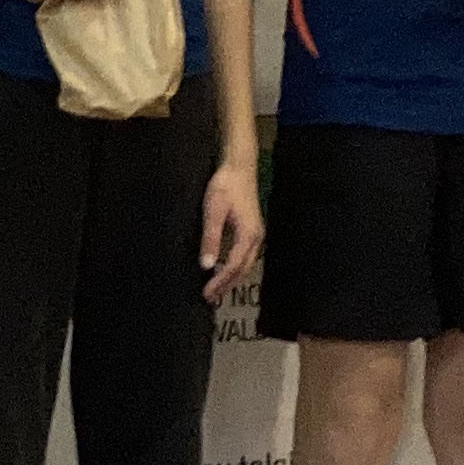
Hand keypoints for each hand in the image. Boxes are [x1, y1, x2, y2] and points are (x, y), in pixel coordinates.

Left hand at [199, 159, 264, 305]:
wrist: (239, 167)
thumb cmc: (225, 186)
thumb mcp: (213, 212)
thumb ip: (211, 239)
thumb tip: (207, 265)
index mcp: (248, 235)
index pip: (234, 266)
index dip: (220, 282)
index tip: (207, 292)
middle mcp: (256, 238)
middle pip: (243, 269)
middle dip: (227, 285)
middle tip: (210, 297)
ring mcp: (257, 234)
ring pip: (246, 264)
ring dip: (232, 278)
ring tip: (216, 289)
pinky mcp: (252, 230)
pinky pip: (245, 256)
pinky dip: (235, 267)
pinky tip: (224, 269)